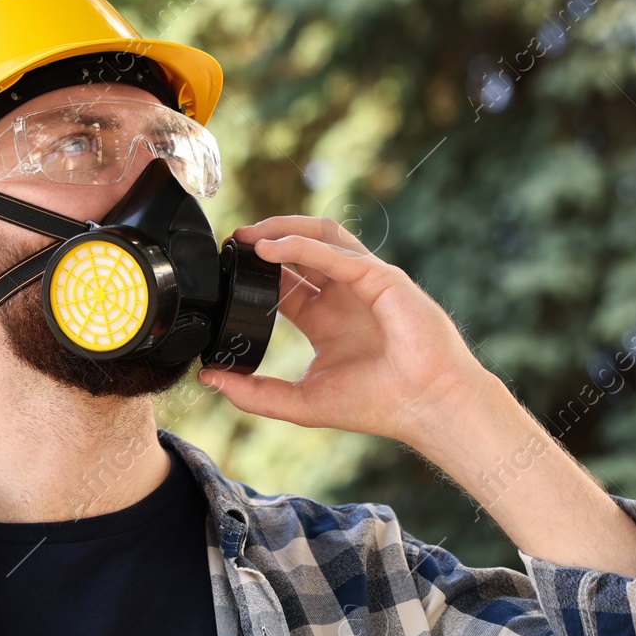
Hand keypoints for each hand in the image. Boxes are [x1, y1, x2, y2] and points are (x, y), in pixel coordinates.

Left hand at [198, 215, 490, 442]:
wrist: (425, 407)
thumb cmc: (377, 404)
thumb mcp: (302, 402)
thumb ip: (255, 394)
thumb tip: (209, 378)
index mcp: (327, 320)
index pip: (285, 283)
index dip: (255, 272)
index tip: (224, 269)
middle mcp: (345, 295)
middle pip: (301, 249)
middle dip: (265, 239)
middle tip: (230, 243)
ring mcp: (365, 282)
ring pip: (321, 236)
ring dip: (283, 229)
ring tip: (247, 236)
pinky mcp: (382, 278)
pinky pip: (337, 253)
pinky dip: (301, 246)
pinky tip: (271, 250)